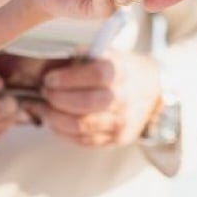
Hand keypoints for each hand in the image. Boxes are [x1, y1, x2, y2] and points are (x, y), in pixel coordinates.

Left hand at [38, 51, 160, 146]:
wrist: (151, 91)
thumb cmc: (120, 70)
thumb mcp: (107, 54)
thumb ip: (83, 57)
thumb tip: (49, 60)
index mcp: (121, 71)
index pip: (98, 75)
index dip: (69, 78)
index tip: (50, 78)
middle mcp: (124, 98)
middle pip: (87, 104)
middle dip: (58, 99)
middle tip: (45, 92)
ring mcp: (121, 122)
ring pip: (82, 126)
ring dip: (56, 118)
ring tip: (45, 108)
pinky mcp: (115, 139)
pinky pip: (83, 141)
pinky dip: (63, 132)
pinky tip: (56, 121)